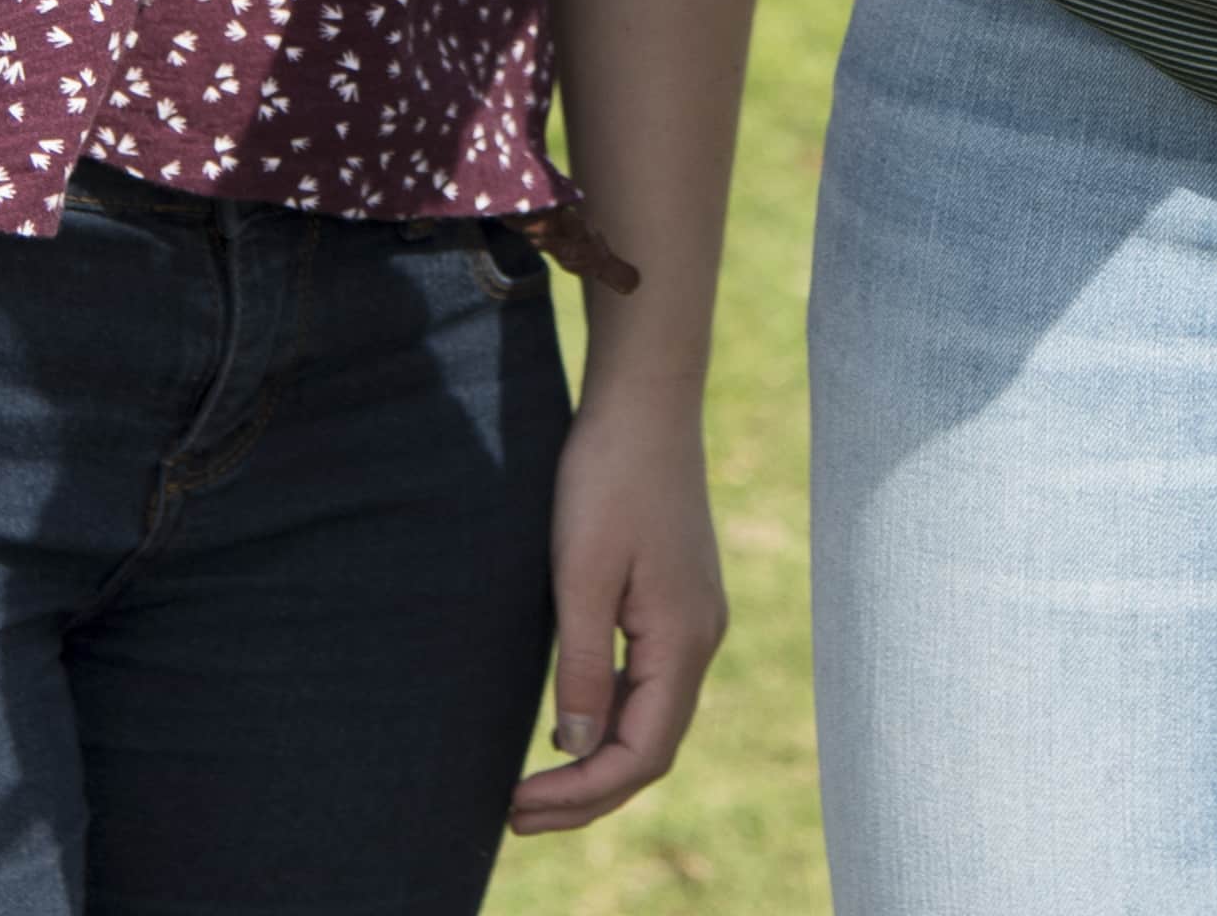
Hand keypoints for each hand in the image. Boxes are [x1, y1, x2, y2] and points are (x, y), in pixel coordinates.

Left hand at [512, 375, 730, 833]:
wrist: (645, 401)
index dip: (583, 795)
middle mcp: (701, 638)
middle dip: (588, 795)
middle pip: (652, 748)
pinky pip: (650, 685)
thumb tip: (578, 751)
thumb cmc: (608, 477)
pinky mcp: (677, 601)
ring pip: (652, 719)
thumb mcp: (581, 574)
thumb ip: (583, 668)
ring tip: (534, 789)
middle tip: (515, 816)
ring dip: (597, 764)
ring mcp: (694, 620)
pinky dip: (611, 722)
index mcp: (685, 639)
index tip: (517, 805)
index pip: (643, 753)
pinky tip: (570, 727)